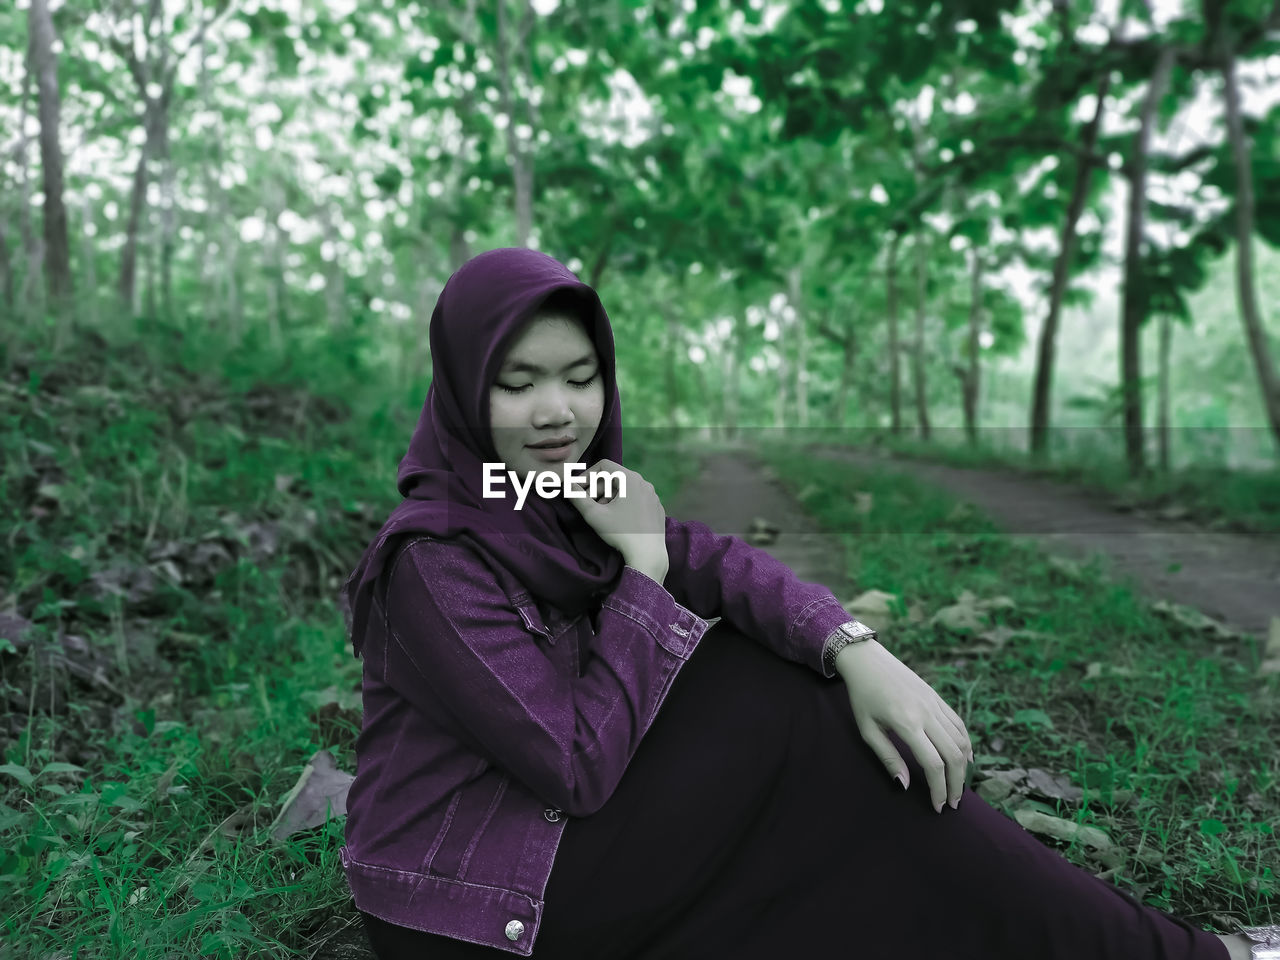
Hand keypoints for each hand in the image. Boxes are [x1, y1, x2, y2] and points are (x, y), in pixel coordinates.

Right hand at [565, 459, 667, 573]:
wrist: (648, 554)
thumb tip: (568, 486)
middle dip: (597, 489)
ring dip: (609, 497)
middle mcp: (644, 483)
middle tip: (587, 504)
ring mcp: (652, 495)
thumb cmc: (621, 532)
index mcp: (630, 479)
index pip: (604, 466)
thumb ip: (578, 497)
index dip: (587, 475)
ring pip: (625, 489)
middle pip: (615, 477)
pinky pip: (636, 498)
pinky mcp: (656, 507)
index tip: (578, 489)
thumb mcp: (594, 515)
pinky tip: (618, 519)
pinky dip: (623, 504)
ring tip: (602, 513)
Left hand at [837, 640, 972, 812]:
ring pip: (961, 740)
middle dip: (956, 784)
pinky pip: (959, 724)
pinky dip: (966, 744)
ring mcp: (935, 704)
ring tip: (958, 786)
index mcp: (907, 723)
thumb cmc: (862, 697)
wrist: (867, 660)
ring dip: (964, 767)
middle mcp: (926, 714)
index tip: (938, 806)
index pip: (933, 764)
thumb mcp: (867, 730)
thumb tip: (905, 786)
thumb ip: (888, 758)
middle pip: (953, 755)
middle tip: (953, 803)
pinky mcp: (938, 698)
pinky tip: (965, 759)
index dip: (938, 789)